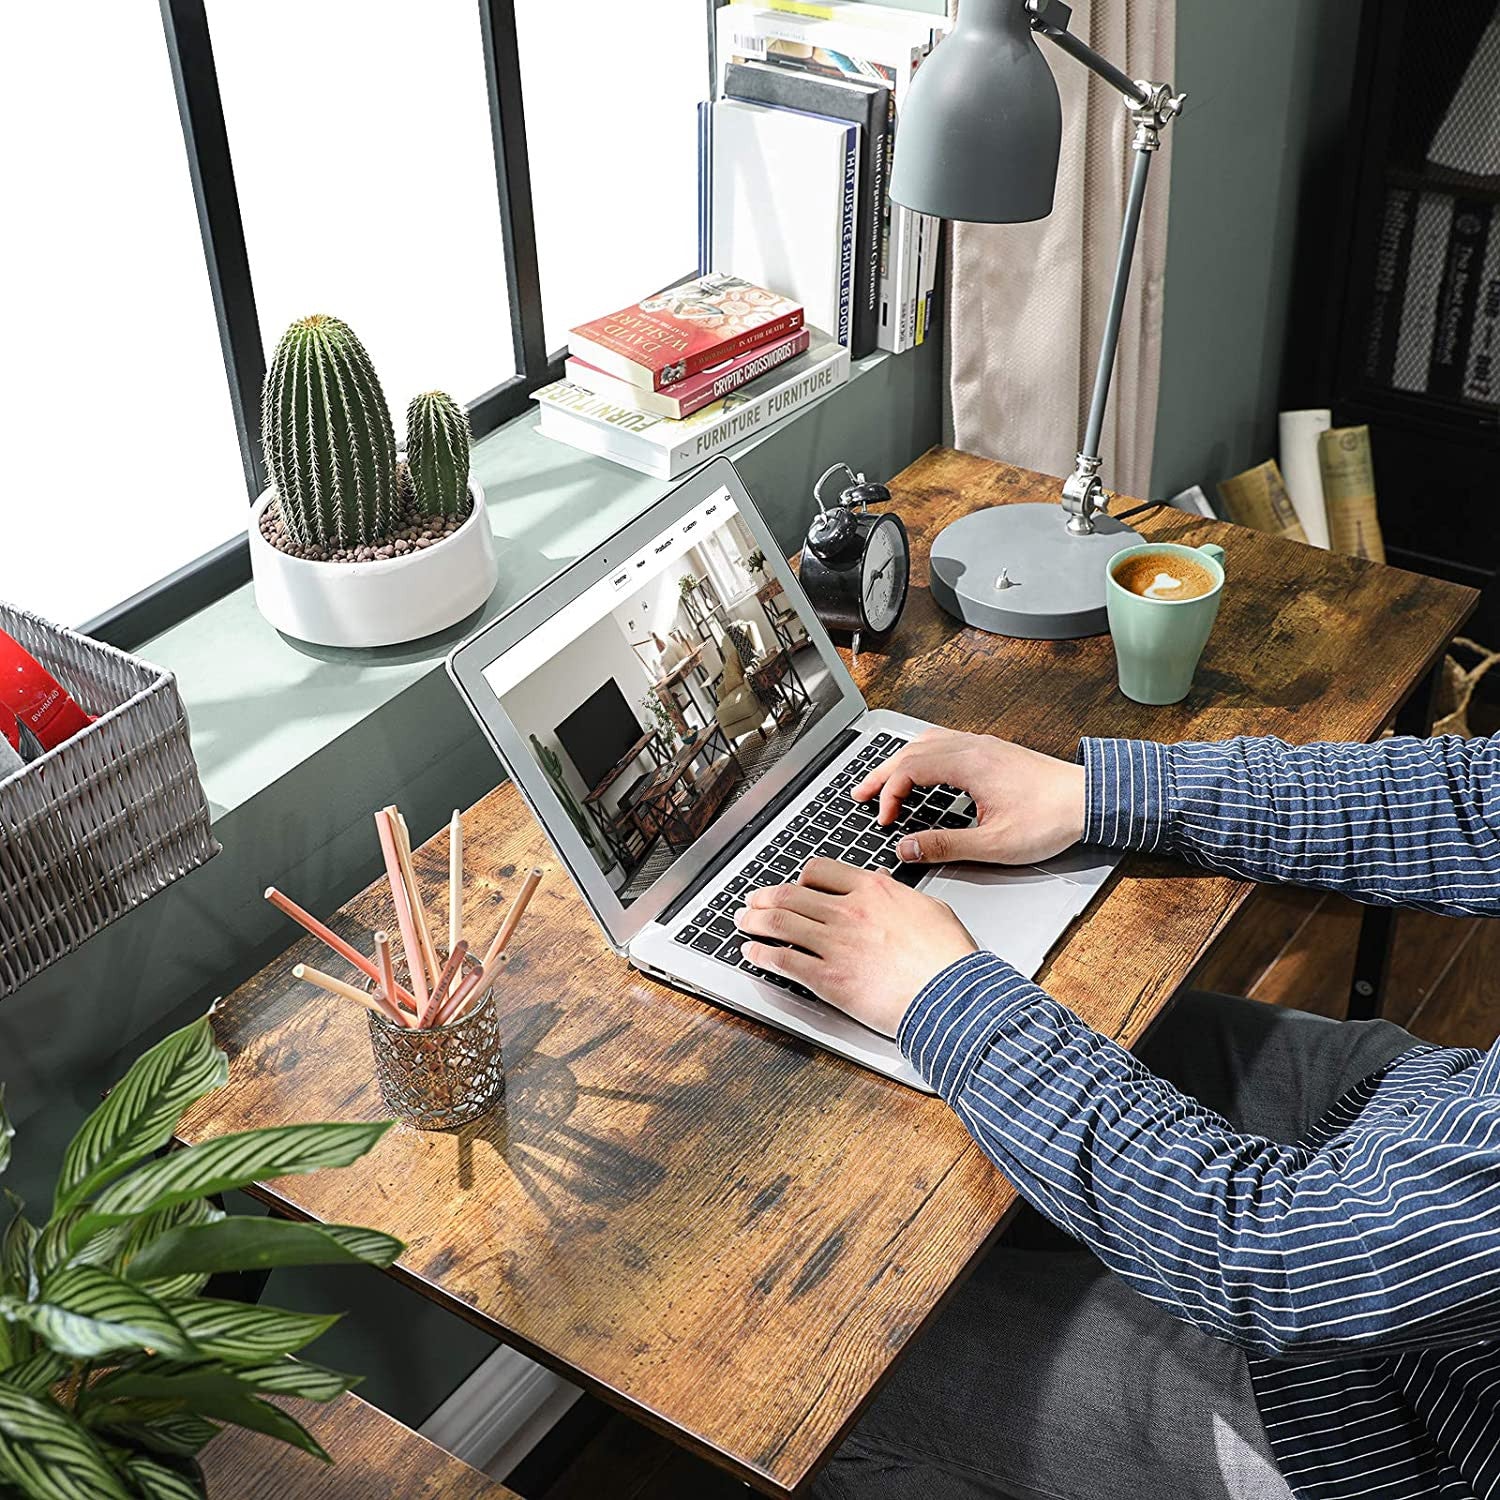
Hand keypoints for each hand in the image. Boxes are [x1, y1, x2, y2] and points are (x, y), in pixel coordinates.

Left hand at [736, 858, 976, 1036]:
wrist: (952, 996)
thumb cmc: (948, 959)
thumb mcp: (929, 909)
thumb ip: (898, 896)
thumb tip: (885, 888)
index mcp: (873, 890)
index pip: (819, 872)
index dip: (800, 880)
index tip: (793, 887)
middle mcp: (848, 911)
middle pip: (790, 895)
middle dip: (764, 897)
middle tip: (753, 902)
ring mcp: (835, 944)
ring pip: (779, 923)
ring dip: (754, 921)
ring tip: (743, 922)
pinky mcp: (828, 979)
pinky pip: (783, 961)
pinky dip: (761, 955)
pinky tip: (753, 954)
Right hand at [852, 729, 1085, 866]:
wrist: (1091, 799)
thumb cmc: (1051, 819)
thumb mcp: (994, 844)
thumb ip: (946, 845)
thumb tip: (908, 849)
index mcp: (969, 763)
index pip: (909, 769)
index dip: (889, 795)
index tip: (885, 820)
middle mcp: (972, 746)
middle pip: (911, 750)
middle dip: (882, 774)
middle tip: (859, 794)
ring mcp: (982, 745)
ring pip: (926, 742)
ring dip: (900, 761)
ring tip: (882, 781)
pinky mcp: (992, 750)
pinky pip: (943, 742)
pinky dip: (921, 756)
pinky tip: (920, 770)